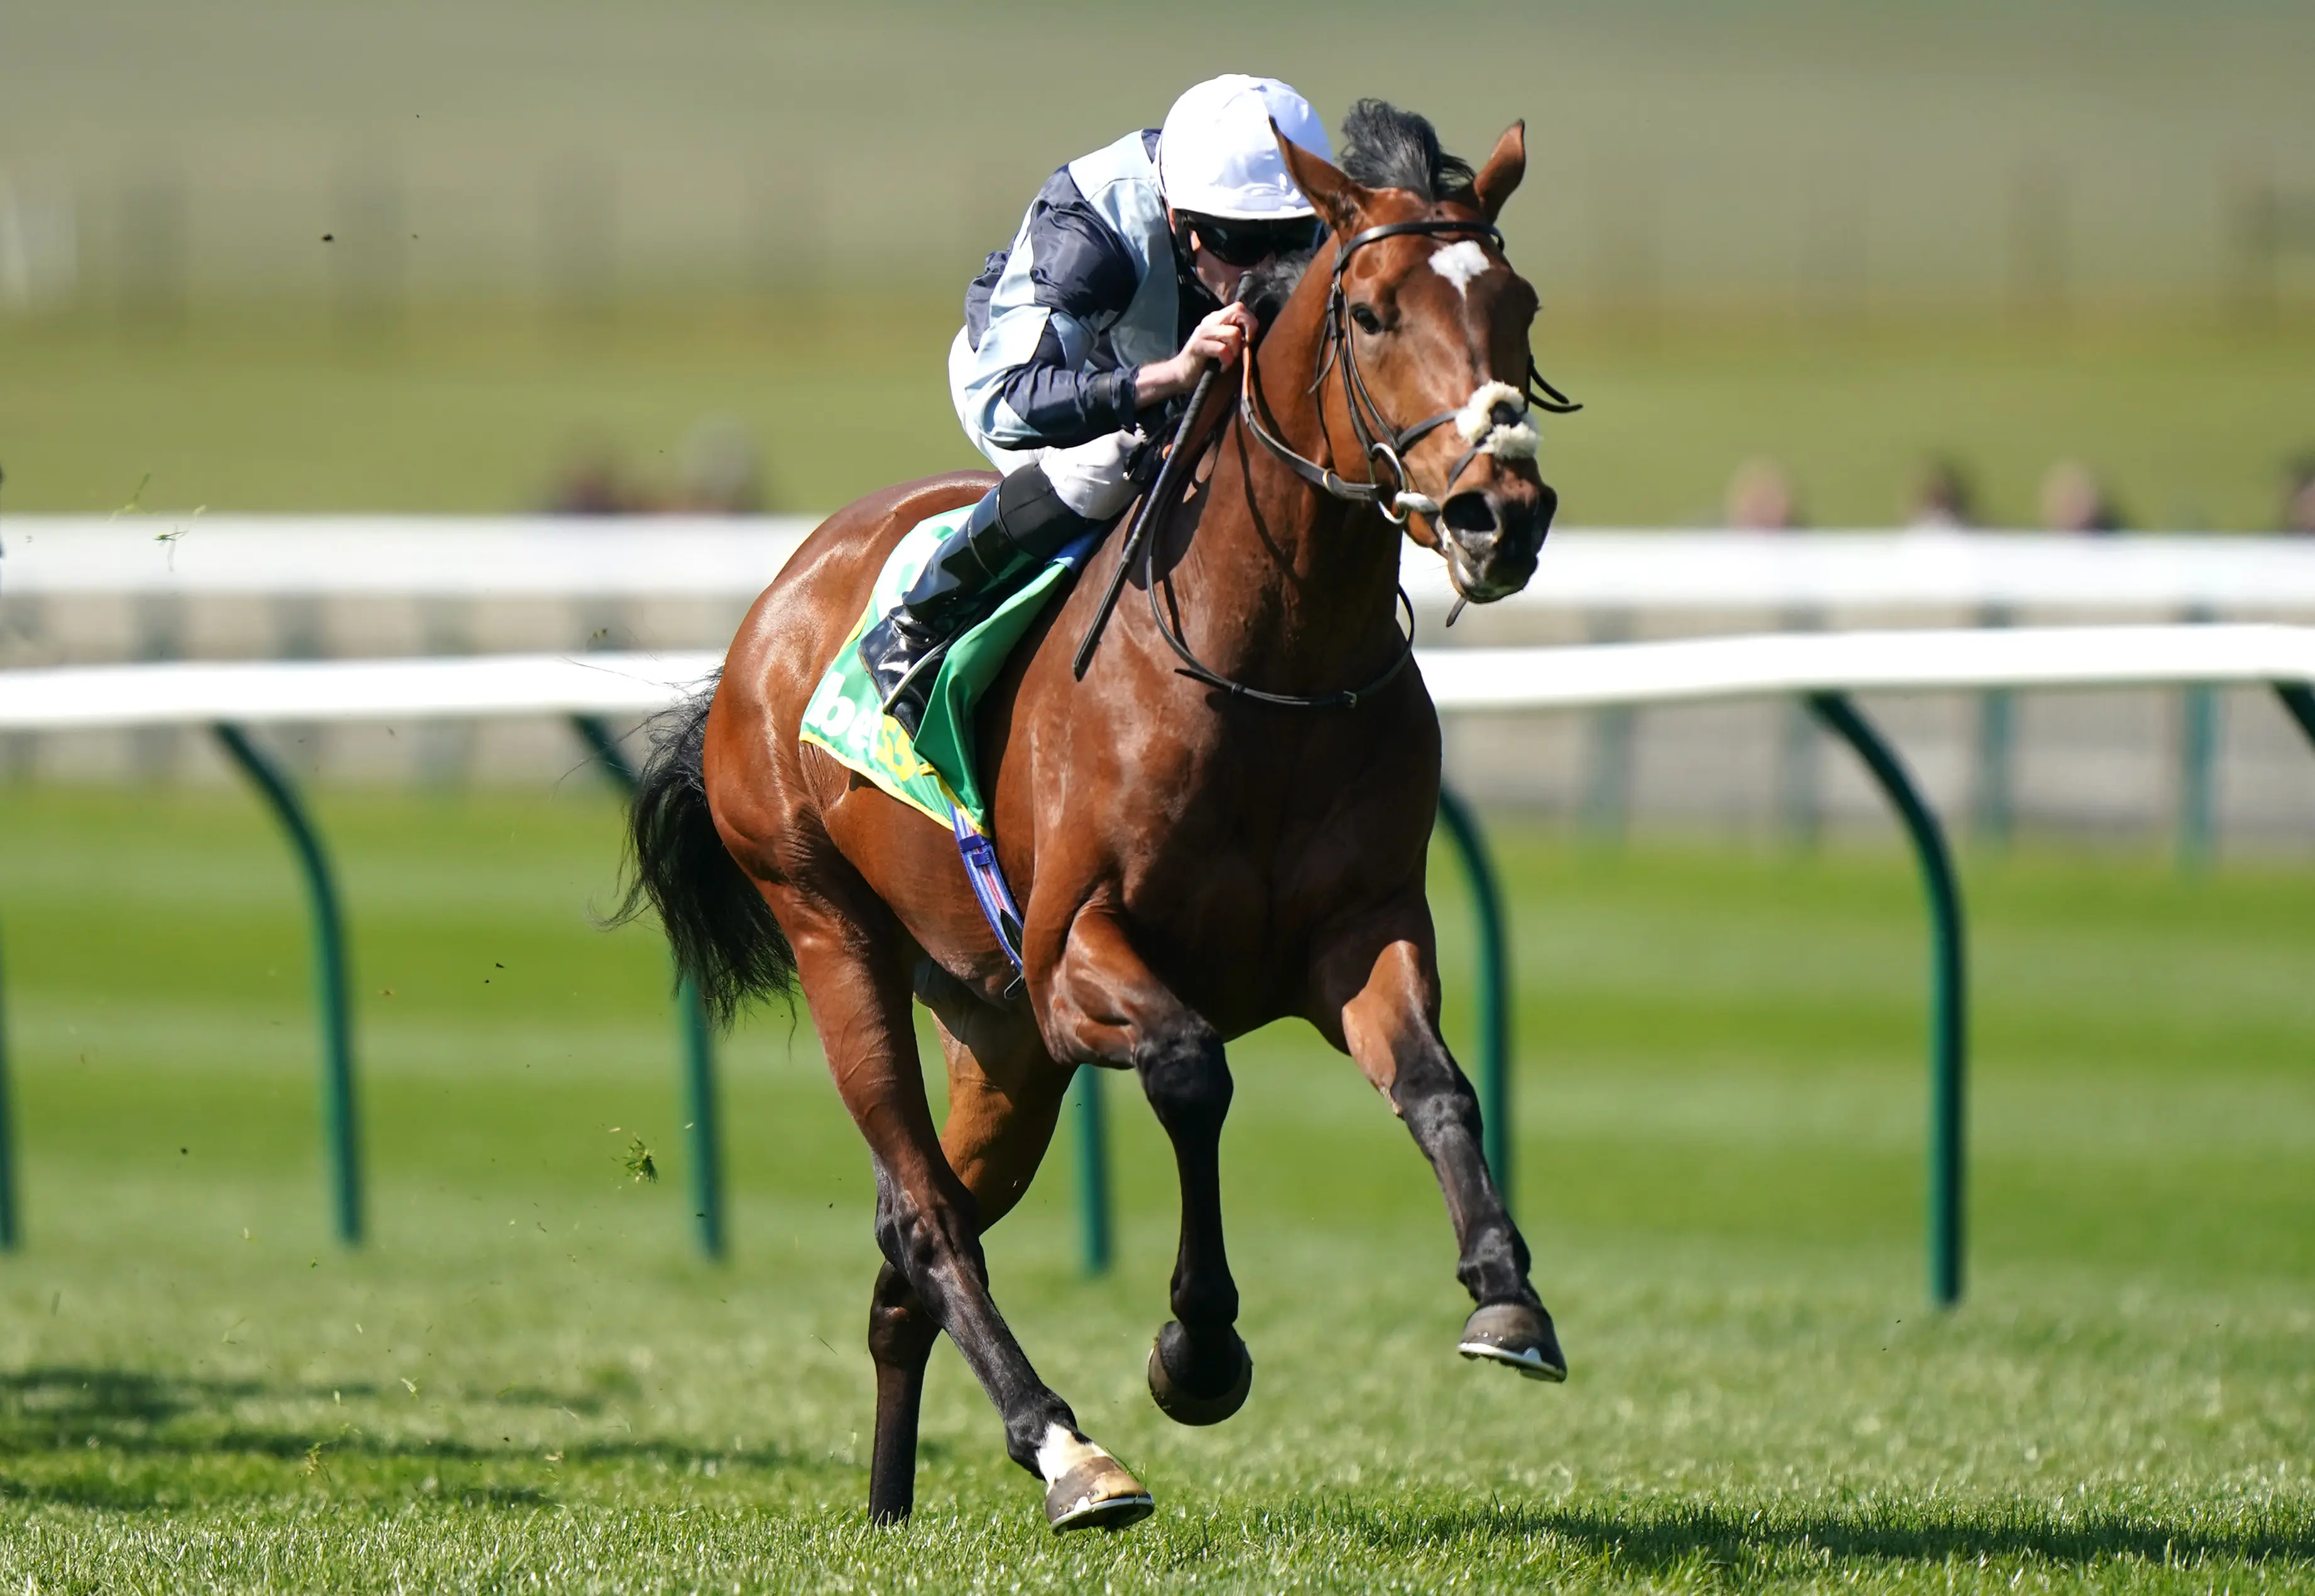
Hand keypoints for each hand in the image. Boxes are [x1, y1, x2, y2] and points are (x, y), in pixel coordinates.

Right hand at [1134, 303, 1258, 403]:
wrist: (1181, 374)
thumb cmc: (1208, 363)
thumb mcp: (1225, 346)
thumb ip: (1237, 336)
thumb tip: (1254, 334)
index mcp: (1217, 319)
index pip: (1240, 307)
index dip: (1250, 321)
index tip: (1248, 340)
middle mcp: (1210, 321)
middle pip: (1238, 312)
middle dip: (1248, 332)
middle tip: (1242, 350)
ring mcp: (1203, 332)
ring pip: (1233, 333)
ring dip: (1235, 351)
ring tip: (1228, 361)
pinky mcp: (1198, 346)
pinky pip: (1222, 349)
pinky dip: (1226, 361)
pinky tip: (1221, 367)